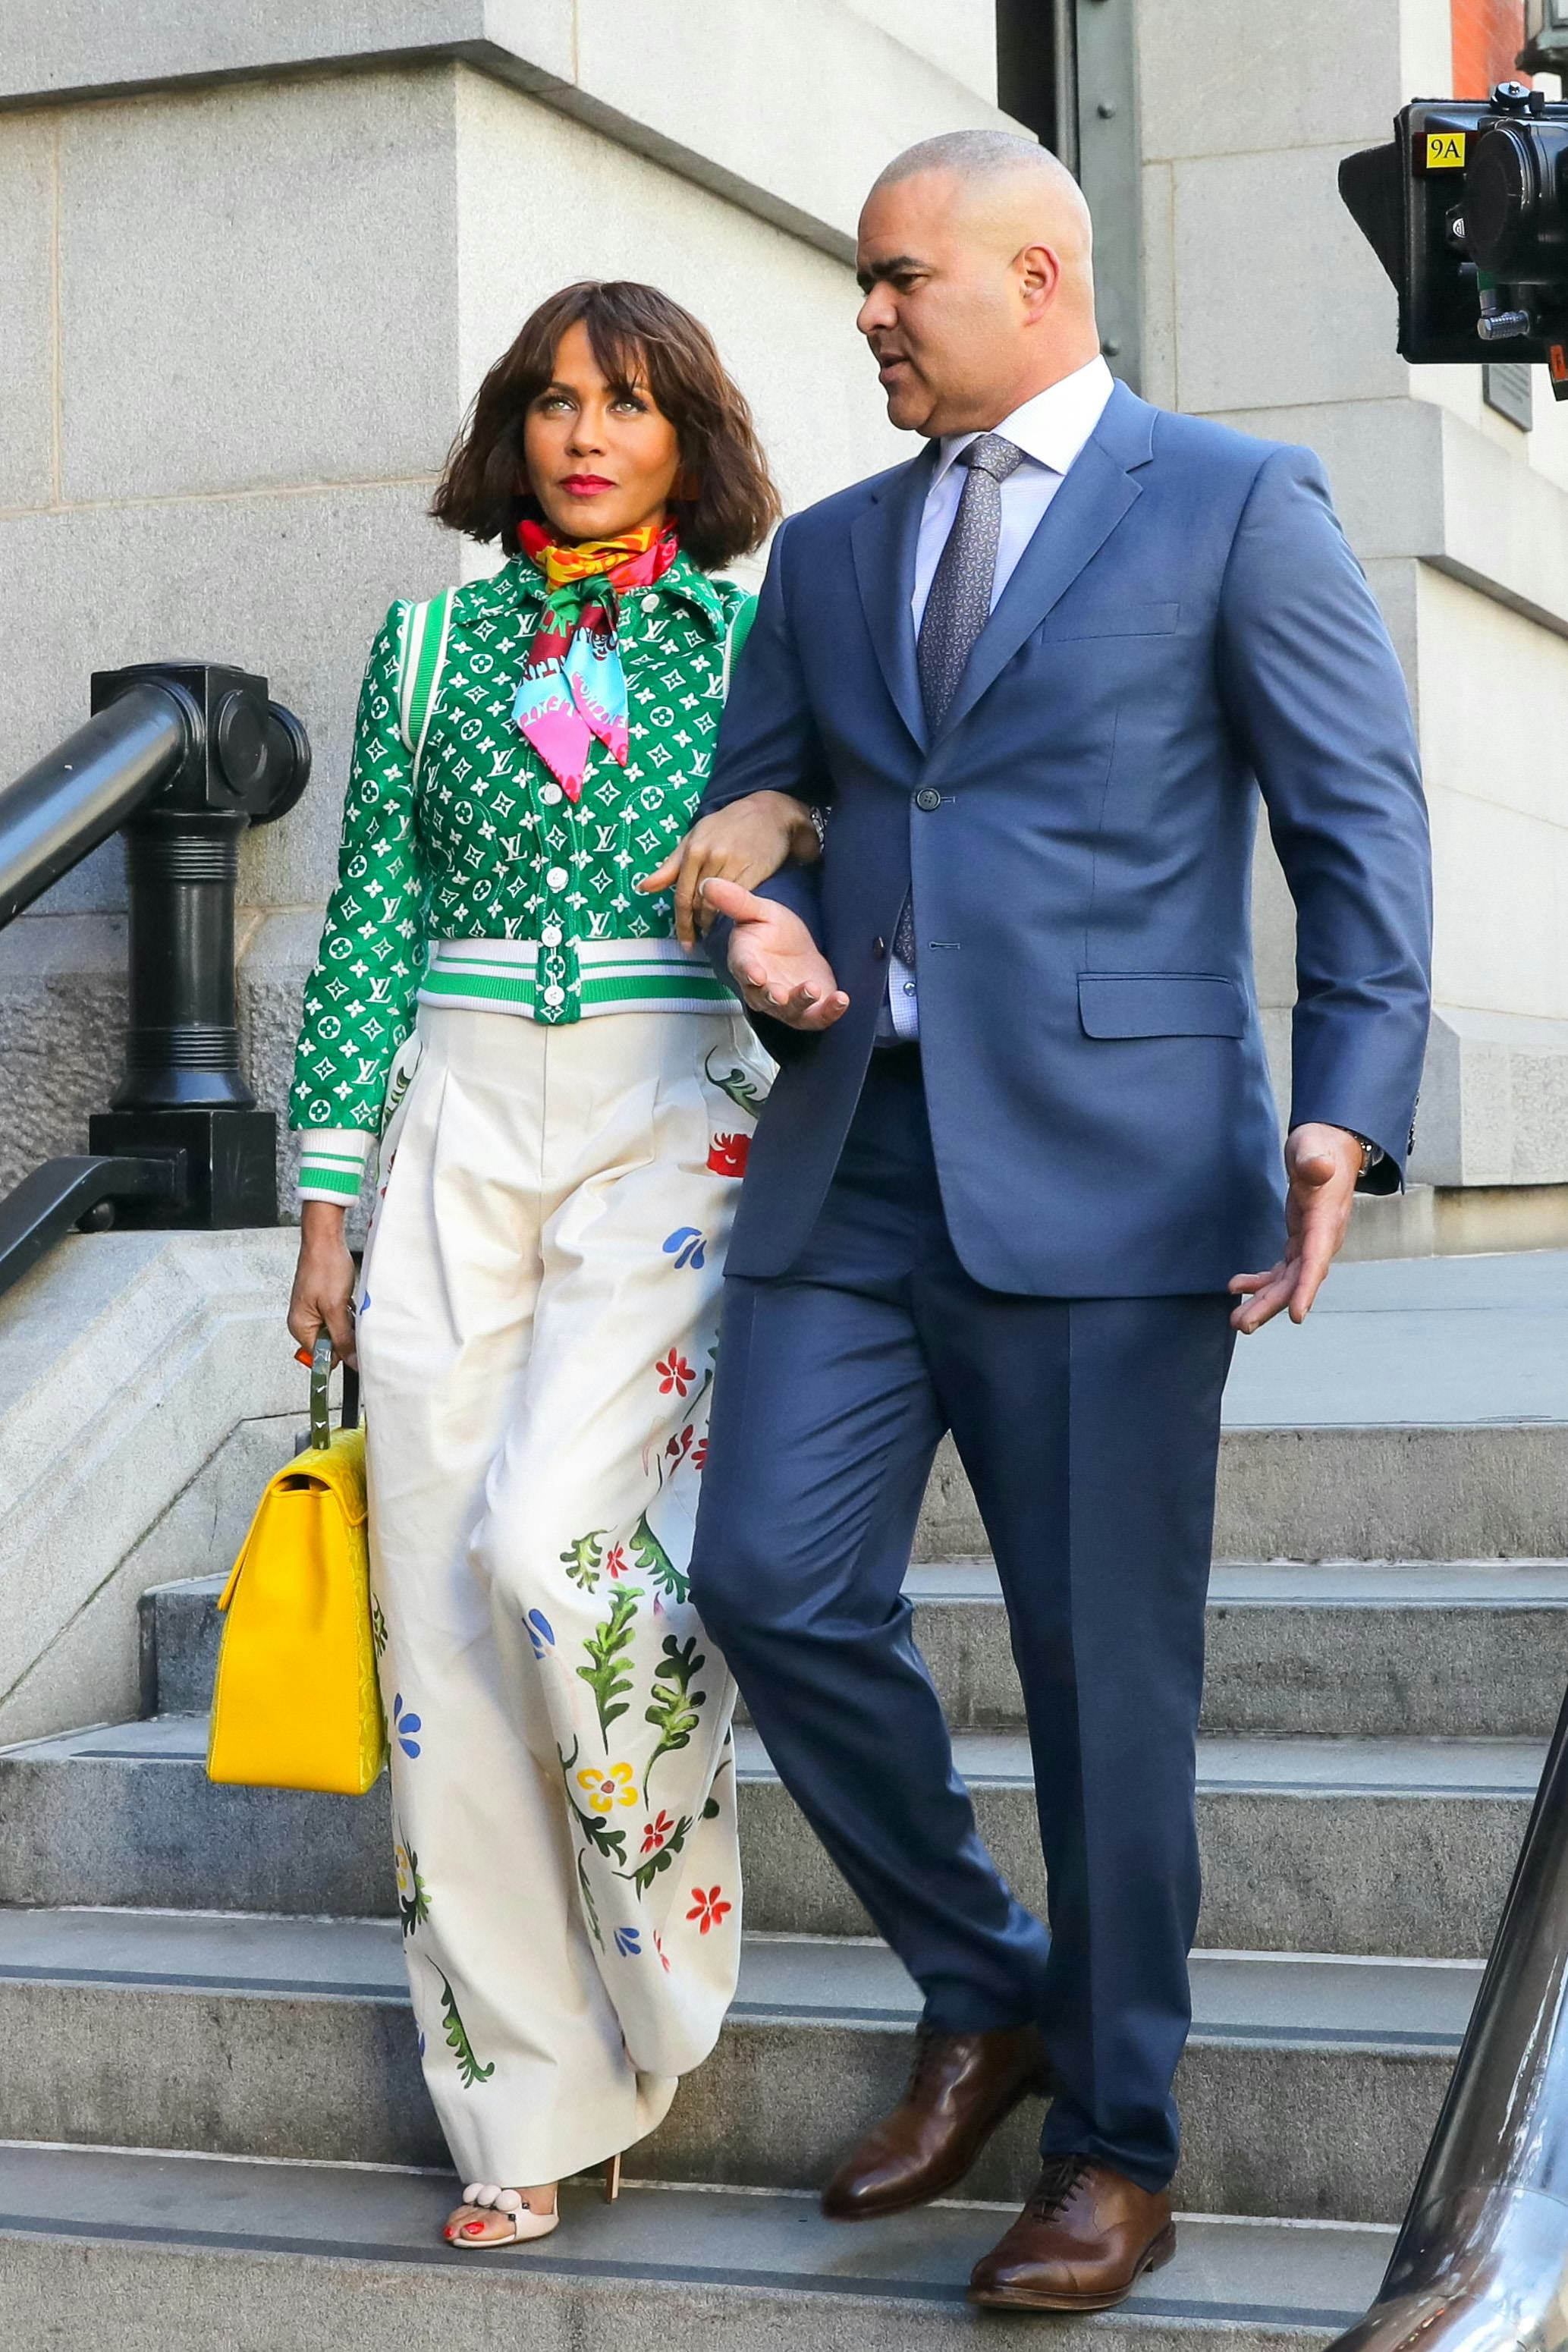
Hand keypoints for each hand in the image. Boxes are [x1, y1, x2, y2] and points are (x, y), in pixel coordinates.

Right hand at [288, 1201, 358, 1368]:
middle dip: (345, 1335)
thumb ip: (343, 1338)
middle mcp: (303, 1321)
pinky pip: (339, 1317)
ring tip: (348, 1304)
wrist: (325, 1239)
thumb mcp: (336, 1308)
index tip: (354, 1345)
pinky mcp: (323, 1302)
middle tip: (351, 1317)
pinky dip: (348, 1312)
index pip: (321, 1356)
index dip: (340, 1353)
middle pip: (330, 1344)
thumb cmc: (324, 1267)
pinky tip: (350, 1299)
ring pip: (337, 1330)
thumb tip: (352, 1362)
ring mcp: (312, 1311)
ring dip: (348, 1322)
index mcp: (300, 1326)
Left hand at [638, 792, 818, 947]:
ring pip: (718, 905)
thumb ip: (670, 866)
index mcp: (693, 850)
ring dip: (713, 924)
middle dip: (696, 927)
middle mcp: (711, 857)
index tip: (685, 943)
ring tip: (713, 933)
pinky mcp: (754, 871)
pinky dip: (731, 916)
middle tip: (698, 941)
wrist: (768, 813)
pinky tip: (730, 922)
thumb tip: (643, 887)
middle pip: (698, 904)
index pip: (682, 896)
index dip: (682, 924)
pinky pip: (738, 901)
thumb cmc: (726, 826)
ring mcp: (733, 864)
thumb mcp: (694, 838)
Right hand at [703, 875, 848, 1030]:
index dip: (748, 972)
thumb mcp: (759, 910)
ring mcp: (785, 1004)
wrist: (796, 949)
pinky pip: (817, 1018)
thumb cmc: (773, 930)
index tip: (756, 974)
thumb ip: (736, 901)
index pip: (743, 968)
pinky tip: (842, 999)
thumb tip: (707, 883)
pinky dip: (829, 1012)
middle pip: (764, 998)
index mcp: (746, 962)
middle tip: (780, 993)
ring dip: (801, 1003)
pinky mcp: (809, 1011)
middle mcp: (762, 988)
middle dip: (772, 996)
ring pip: (790, 1011)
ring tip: (814, 989)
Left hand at [1228, 1123, 1363, 1334]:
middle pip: (1298, 1280)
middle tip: (1242, 1324)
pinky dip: (1261, 1281)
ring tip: (1236, 1321)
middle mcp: (1322, 1238)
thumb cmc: (1320, 1146)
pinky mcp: (1300, 1240)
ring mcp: (1311, 1242)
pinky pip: (1282, 1270)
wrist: (1330, 1146)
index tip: (1296, 1315)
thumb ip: (1314, 1161)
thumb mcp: (1314, 1147)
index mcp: (1326, 1221)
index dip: (1305, 1289)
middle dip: (1272, 1304)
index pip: (1316, 1260)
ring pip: (1288, 1281)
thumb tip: (1319, 1169)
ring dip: (1263, 1301)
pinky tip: (1237, 1286)